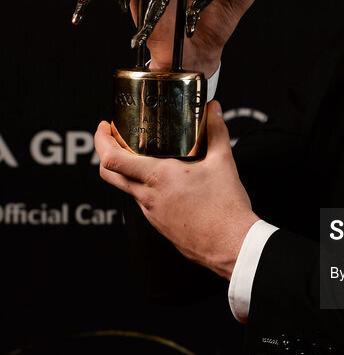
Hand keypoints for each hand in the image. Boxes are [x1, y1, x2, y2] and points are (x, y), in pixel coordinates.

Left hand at [96, 100, 257, 278]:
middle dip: (105, 152)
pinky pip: (143, 202)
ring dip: (127, 170)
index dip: (102, 140)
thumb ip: (216, 131)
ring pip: (127, 188)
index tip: (104, 127)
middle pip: (109, 174)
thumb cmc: (226, 208)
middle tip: (113, 137)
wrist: (231, 245)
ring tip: (142, 155)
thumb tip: (213, 109)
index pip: (113, 160)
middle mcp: (148, 197)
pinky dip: (144, 187)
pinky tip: (163, 181)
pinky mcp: (160, 225)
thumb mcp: (223, 162)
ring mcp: (151, 213)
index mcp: (159, 178)